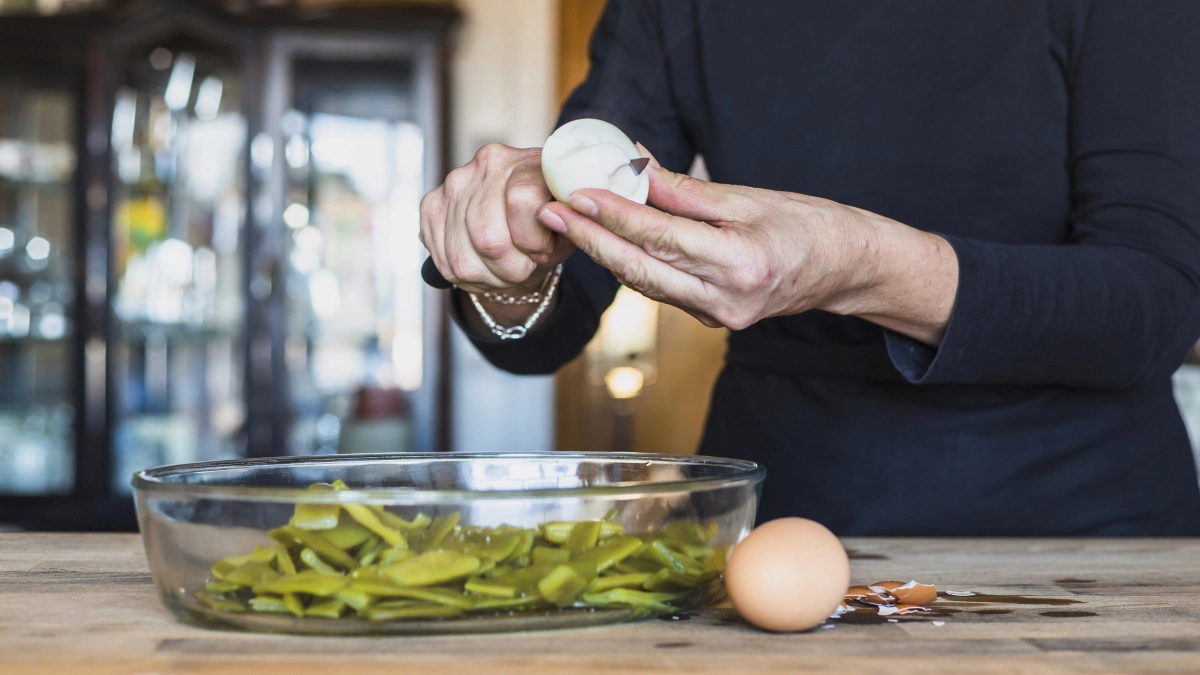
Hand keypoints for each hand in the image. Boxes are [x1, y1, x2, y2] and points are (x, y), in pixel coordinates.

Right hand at [420, 144, 573, 296]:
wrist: (524, 223)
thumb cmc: (552, 225)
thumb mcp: (571, 225)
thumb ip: (568, 221)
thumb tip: (548, 218)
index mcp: (527, 160)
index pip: (521, 200)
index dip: (533, 240)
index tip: (541, 250)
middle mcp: (485, 164)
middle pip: (488, 237)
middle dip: (511, 268)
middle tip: (523, 267)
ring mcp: (454, 184)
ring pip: (463, 258)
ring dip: (489, 277)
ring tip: (505, 270)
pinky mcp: (431, 205)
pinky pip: (443, 261)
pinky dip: (468, 277)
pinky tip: (485, 267)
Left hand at [535, 158, 957, 344]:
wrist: (844, 269)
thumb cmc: (808, 224)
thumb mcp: (749, 197)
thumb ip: (687, 190)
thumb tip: (634, 168)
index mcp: (739, 263)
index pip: (660, 238)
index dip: (613, 216)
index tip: (576, 195)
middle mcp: (725, 300)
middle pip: (640, 269)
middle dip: (591, 240)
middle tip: (551, 212)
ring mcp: (718, 317)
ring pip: (646, 283)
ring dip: (605, 253)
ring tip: (569, 221)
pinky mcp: (713, 320)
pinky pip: (663, 290)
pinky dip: (635, 264)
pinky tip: (609, 241)